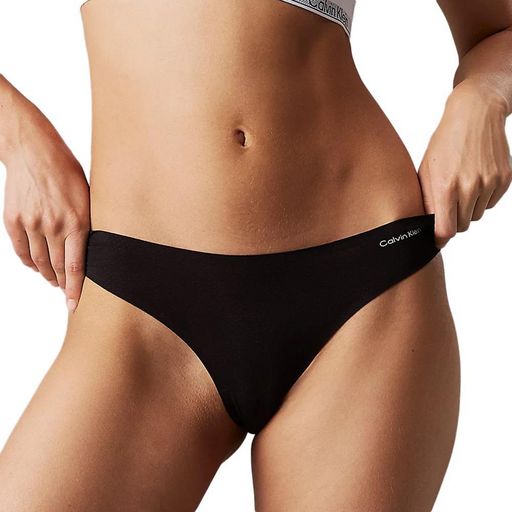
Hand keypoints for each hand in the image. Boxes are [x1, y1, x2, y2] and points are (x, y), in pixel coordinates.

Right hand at [1, 77, 89, 312]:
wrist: (32, 149)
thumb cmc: (67, 170)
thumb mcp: (89, 196)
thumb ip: (88, 224)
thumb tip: (92, 250)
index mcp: (78, 222)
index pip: (76, 267)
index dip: (76, 289)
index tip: (75, 305)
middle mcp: (54, 226)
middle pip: (57, 268)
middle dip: (63, 285)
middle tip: (67, 292)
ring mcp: (31, 223)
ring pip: (38, 262)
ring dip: (47, 275)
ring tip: (53, 280)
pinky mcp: (13, 219)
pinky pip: (20, 250)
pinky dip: (28, 262)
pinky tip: (36, 266)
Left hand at [418, 79, 511, 248]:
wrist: (475, 114)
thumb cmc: (444, 142)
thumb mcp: (426, 170)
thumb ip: (427, 200)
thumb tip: (427, 226)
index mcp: (445, 186)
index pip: (445, 230)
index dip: (439, 238)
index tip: (436, 238)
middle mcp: (470, 186)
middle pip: (462, 225)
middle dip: (453, 221)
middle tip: (447, 207)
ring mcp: (490, 182)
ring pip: (477, 215)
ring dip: (468, 209)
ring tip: (461, 187)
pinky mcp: (504, 179)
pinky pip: (490, 203)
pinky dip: (482, 198)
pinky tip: (475, 179)